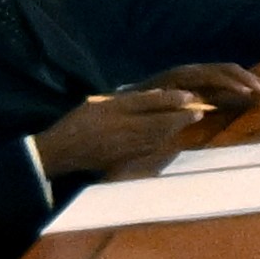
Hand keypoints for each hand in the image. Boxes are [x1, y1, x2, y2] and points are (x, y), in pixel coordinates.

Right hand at [40, 80, 227, 187]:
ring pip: (161, 139)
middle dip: (182, 120)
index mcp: (146, 128)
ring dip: (170, 129)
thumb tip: (184, 97)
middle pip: (171, 131)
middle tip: (194, 110)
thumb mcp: (117, 105)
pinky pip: (148, 147)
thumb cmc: (86, 122)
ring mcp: (136, 155)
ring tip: (174, 119)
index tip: (199, 103)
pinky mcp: (125, 161)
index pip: (178, 119)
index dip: (189, 111)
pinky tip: (149, 131)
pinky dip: (155, 138)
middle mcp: (147, 145)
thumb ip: (150, 101)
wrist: (60, 152)